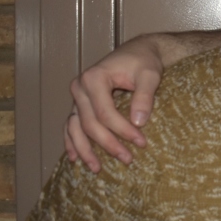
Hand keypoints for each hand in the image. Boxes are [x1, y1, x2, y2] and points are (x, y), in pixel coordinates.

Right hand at [64, 36, 164, 171]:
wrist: (138, 52)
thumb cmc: (144, 62)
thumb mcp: (150, 75)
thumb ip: (144, 96)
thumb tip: (138, 122)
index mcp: (93, 78)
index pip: (105, 113)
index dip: (122, 130)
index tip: (141, 143)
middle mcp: (79, 87)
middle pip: (90, 123)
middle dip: (108, 144)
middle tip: (127, 160)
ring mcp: (77, 96)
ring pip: (75, 127)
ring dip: (85, 149)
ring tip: (96, 169)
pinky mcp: (79, 103)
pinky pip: (70, 125)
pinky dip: (71, 141)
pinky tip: (75, 158)